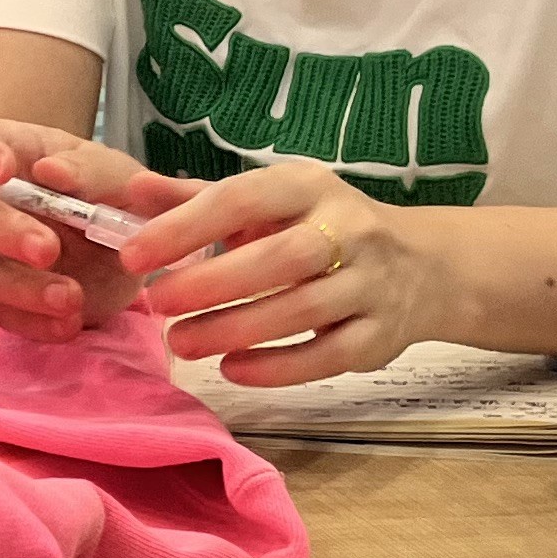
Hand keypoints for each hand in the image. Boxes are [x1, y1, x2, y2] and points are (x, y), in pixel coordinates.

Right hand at [0, 110, 197, 343]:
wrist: (135, 252)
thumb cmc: (116, 196)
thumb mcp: (121, 176)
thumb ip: (95, 170)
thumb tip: (52, 172)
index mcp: (6, 149)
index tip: (3, 171)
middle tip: (48, 249)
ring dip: (16, 285)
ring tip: (72, 297)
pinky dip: (32, 321)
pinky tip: (70, 321)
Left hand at [114, 152, 456, 383]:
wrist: (425, 267)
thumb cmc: (323, 229)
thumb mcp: (269, 203)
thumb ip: (199, 199)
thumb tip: (131, 190)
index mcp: (309, 187)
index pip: (244, 197)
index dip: (186, 226)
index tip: (134, 254)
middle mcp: (349, 229)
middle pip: (281, 257)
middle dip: (212, 282)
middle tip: (156, 304)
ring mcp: (370, 284)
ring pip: (304, 309)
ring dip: (236, 329)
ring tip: (181, 342)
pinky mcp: (382, 336)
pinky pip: (329, 355)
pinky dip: (279, 367)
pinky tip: (232, 370)